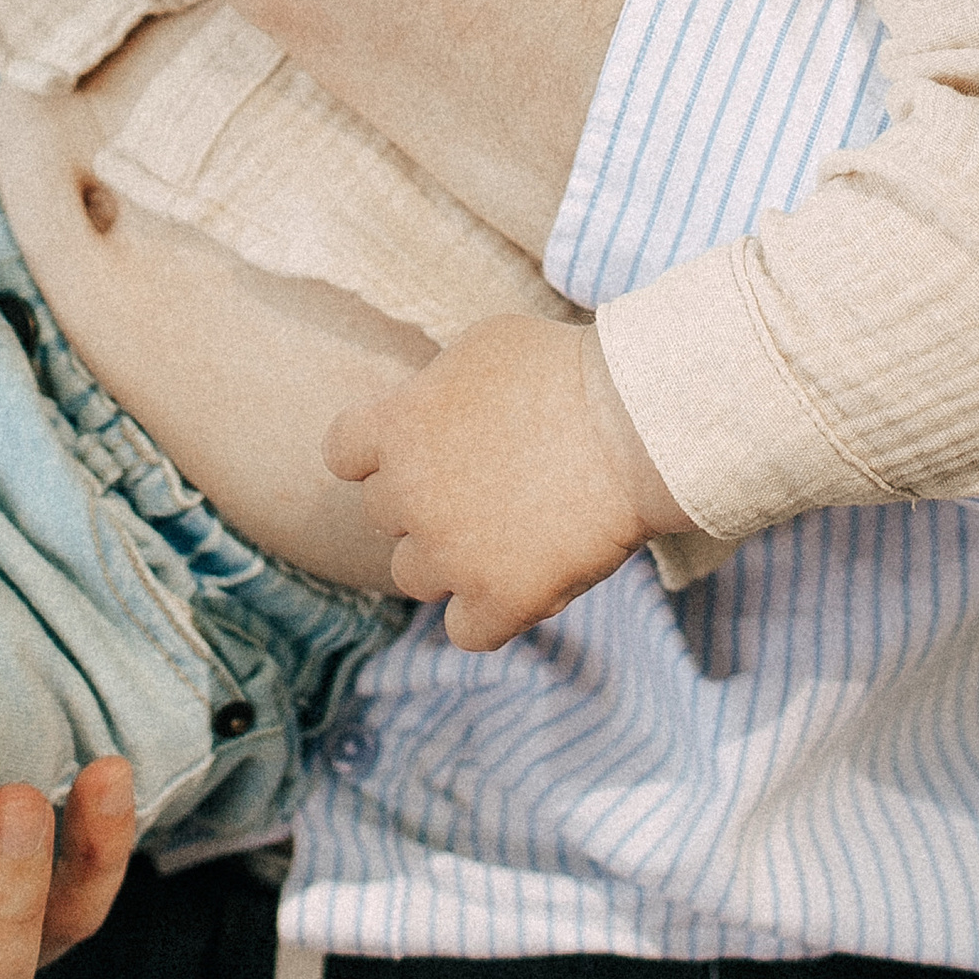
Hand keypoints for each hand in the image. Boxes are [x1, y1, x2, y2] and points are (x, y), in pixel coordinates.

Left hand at [323, 317, 689, 650]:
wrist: (634, 424)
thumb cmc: (566, 370)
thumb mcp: (484, 346)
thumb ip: (438, 387)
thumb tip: (433, 409)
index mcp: (397, 427)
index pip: (343, 452)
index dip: (378, 453)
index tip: (420, 448)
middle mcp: (408, 496)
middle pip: (385, 515)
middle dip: (424, 501)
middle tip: (485, 483)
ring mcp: (450, 556)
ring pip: (415, 576)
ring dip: (449, 559)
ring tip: (506, 532)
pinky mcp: (498, 602)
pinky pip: (465, 631)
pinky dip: (488, 613)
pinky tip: (521, 583)